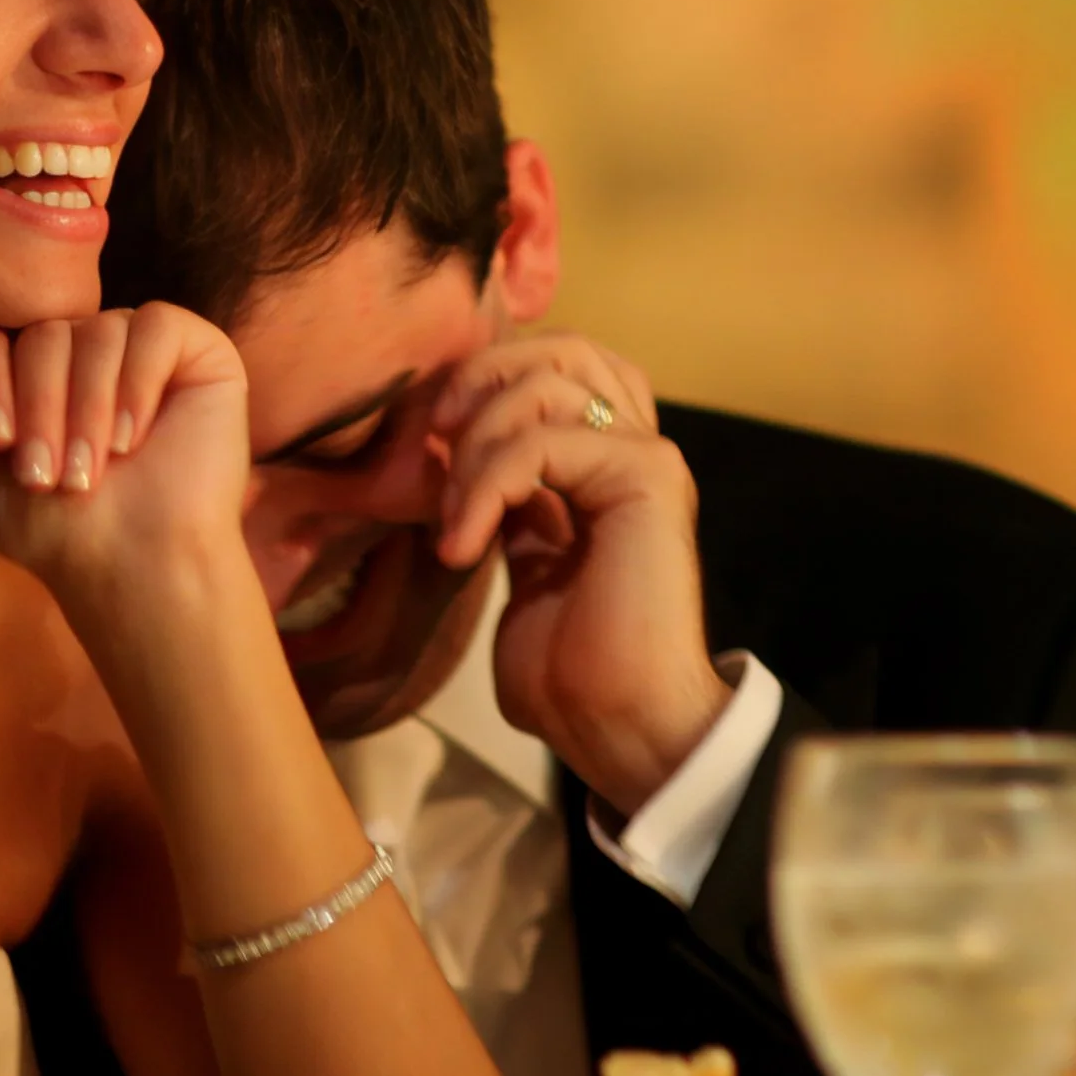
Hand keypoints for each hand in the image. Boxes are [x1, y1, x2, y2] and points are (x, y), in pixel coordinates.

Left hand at [0, 284, 252, 613]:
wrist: (125, 565)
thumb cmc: (35, 523)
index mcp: (21, 362)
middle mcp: (78, 344)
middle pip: (40, 332)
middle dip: (35, 406)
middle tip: (42, 475)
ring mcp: (135, 344)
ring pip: (96, 331)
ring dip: (85, 410)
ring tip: (89, 473)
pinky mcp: (193, 349)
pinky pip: (154, 327)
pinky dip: (137, 385)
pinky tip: (134, 439)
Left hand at [430, 335, 729, 815]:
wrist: (619, 728)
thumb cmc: (569, 671)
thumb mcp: (516, 565)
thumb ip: (503, 505)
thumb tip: (451, 463)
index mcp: (603, 465)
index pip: (549, 369)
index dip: (481, 386)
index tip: (429, 450)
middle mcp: (631, 449)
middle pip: (559, 347)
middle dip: (479, 381)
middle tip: (434, 446)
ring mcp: (645, 458)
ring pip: (546, 381)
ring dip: (475, 445)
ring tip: (454, 522)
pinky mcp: (647, 478)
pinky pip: (543, 441)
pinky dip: (486, 486)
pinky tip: (464, 550)